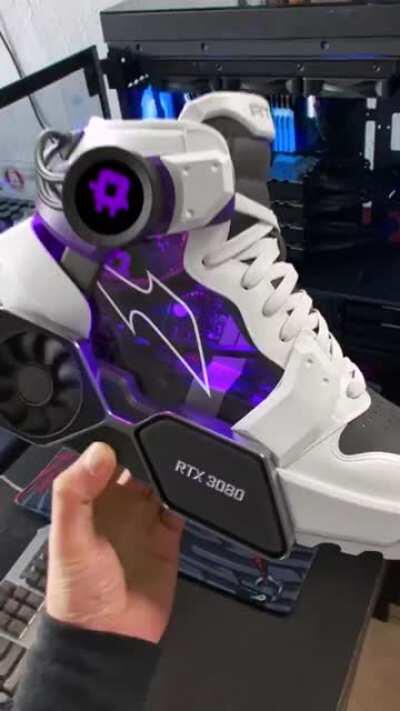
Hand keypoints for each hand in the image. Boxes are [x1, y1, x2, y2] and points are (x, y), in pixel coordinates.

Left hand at [47, 442, 184, 642]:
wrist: (109, 638)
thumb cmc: (79, 588)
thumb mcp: (69, 537)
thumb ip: (75, 492)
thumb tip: (102, 449)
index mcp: (92, 501)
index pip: (108, 461)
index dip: (123, 443)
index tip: (143, 425)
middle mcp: (120, 507)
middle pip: (140, 469)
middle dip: (155, 453)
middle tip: (174, 434)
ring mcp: (146, 522)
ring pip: (163, 485)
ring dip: (174, 472)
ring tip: (191, 452)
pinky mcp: (170, 540)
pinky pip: (182, 511)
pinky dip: (190, 498)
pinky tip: (197, 483)